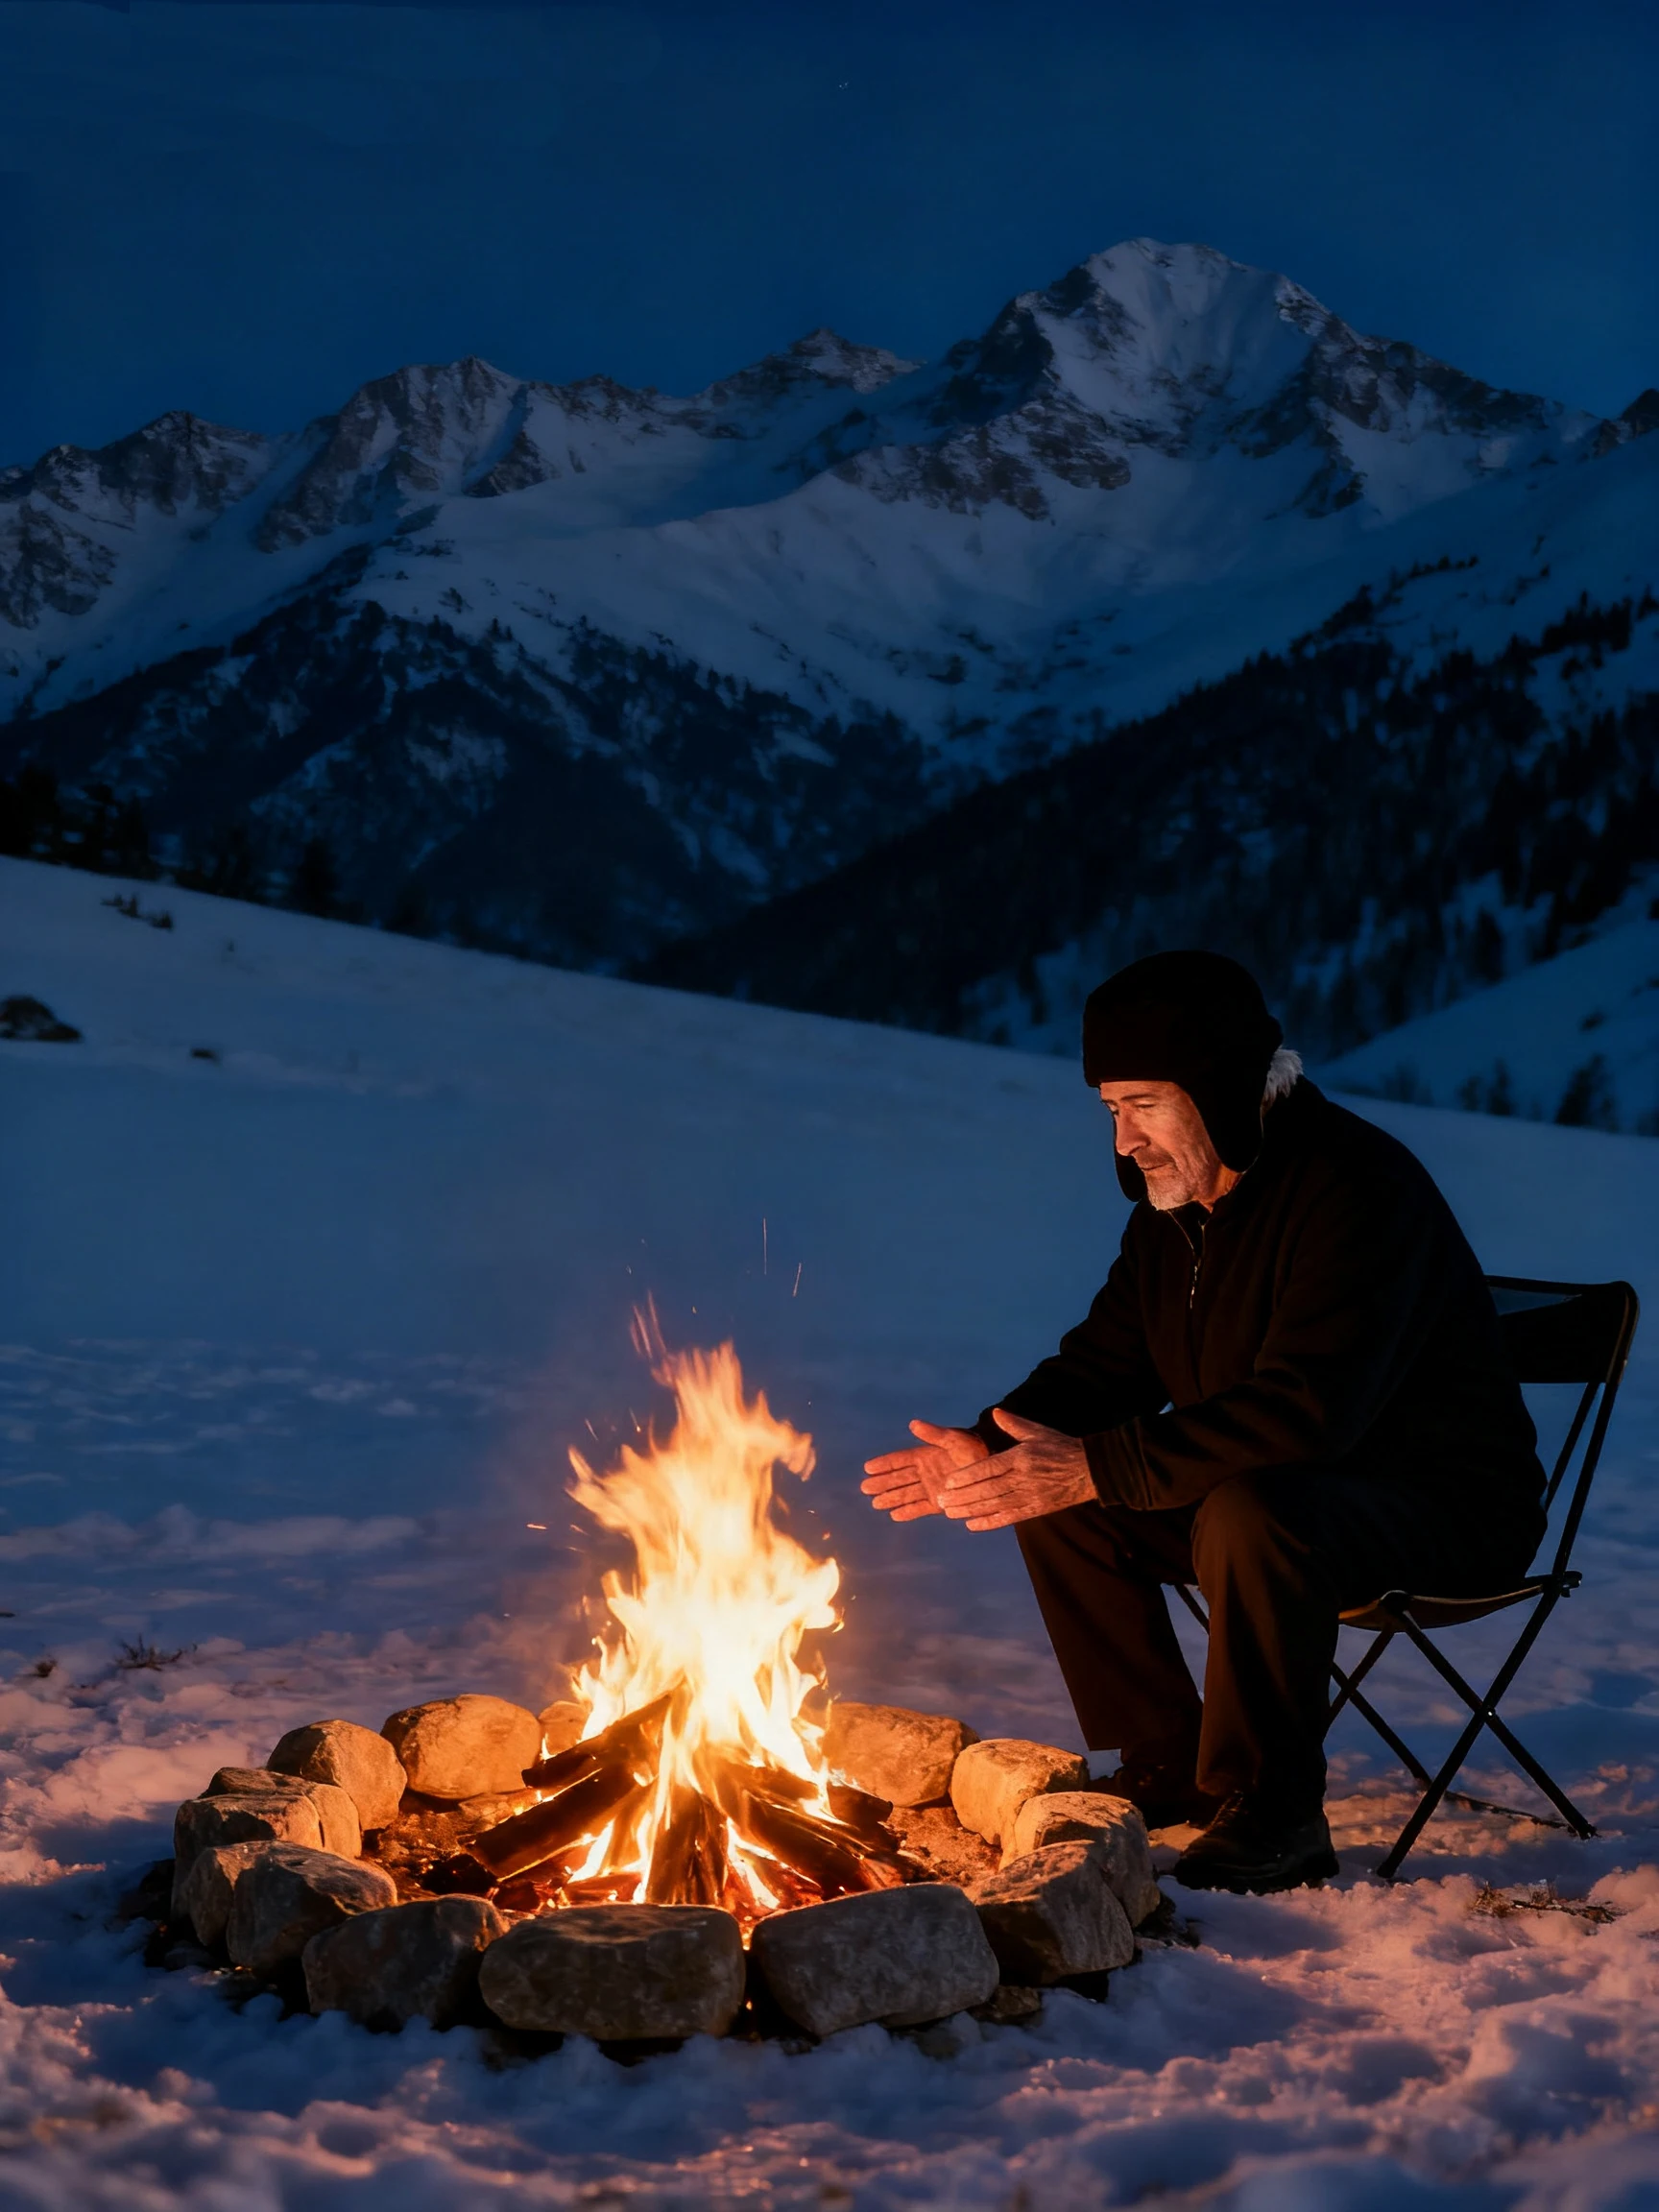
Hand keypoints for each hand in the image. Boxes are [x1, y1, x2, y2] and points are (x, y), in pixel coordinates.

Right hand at [862, 1421, 990, 1521]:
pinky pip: (920, 1508)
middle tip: (865, 1488)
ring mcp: (931, 1488)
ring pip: (906, 1494)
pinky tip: (894, 1516)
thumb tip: (913, 1424)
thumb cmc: (973, 1448)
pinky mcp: (939, 1503)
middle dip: (882, 1483)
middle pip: (899, 1479)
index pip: (900, 1460)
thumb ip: (933, 1434)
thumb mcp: (953, 1438)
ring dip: (891, 1498)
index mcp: (925, 1455)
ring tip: (875, 1503)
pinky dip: (908, 1512)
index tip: (867, 1468)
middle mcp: (925, 1473)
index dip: (884, 1464)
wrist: (991, 1467)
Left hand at [938, 1409, 1094, 1529]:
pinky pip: (1009, 1518)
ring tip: (950, 1514)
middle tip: (941, 1502)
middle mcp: (1022, 1478)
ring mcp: (1029, 1496)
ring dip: (971, 1510)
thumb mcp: (1037, 1432)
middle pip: (987, 1489)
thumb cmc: (1060, 1447)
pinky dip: (990, 1523)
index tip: (948, 1482)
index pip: (988, 1468)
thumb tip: (995, 1412)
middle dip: (962, 1497)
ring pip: (995, 1505)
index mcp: (1020, 1457)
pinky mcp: (1036, 1509)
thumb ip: (1013, 1424)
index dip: (967, 1476)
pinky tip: (972, 1525)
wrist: (1090, 1470)